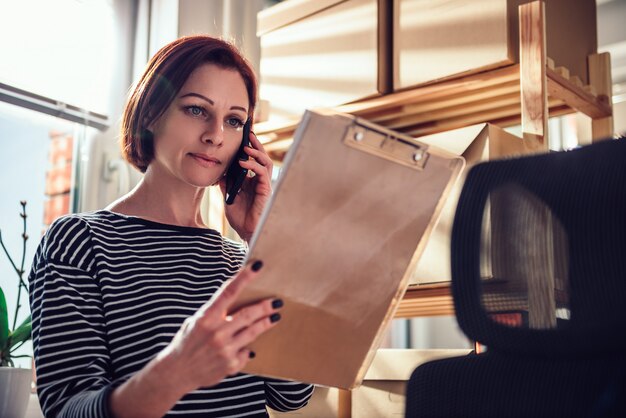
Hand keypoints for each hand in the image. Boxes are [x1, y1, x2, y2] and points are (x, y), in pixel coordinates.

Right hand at [156, 261, 281, 391]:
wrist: (177, 373)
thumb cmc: (187, 342)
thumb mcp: (195, 322)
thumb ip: (213, 311)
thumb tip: (233, 296)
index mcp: (206, 318)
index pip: (228, 292)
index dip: (244, 277)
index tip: (258, 266)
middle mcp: (216, 332)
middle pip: (248, 314)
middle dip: (265, 307)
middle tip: (277, 301)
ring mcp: (225, 349)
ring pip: (253, 331)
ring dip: (266, 323)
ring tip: (275, 316)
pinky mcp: (231, 365)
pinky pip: (247, 352)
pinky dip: (248, 348)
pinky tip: (249, 347)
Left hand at [219, 130, 272, 241]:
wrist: (246, 232)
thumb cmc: (240, 218)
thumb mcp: (228, 197)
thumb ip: (226, 183)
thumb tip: (220, 170)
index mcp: (252, 182)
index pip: (252, 161)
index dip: (249, 149)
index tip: (242, 137)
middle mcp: (259, 181)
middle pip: (262, 158)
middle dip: (256, 145)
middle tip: (249, 133)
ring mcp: (264, 185)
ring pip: (265, 163)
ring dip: (256, 152)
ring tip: (245, 146)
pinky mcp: (266, 190)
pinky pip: (261, 173)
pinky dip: (253, 165)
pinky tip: (242, 162)